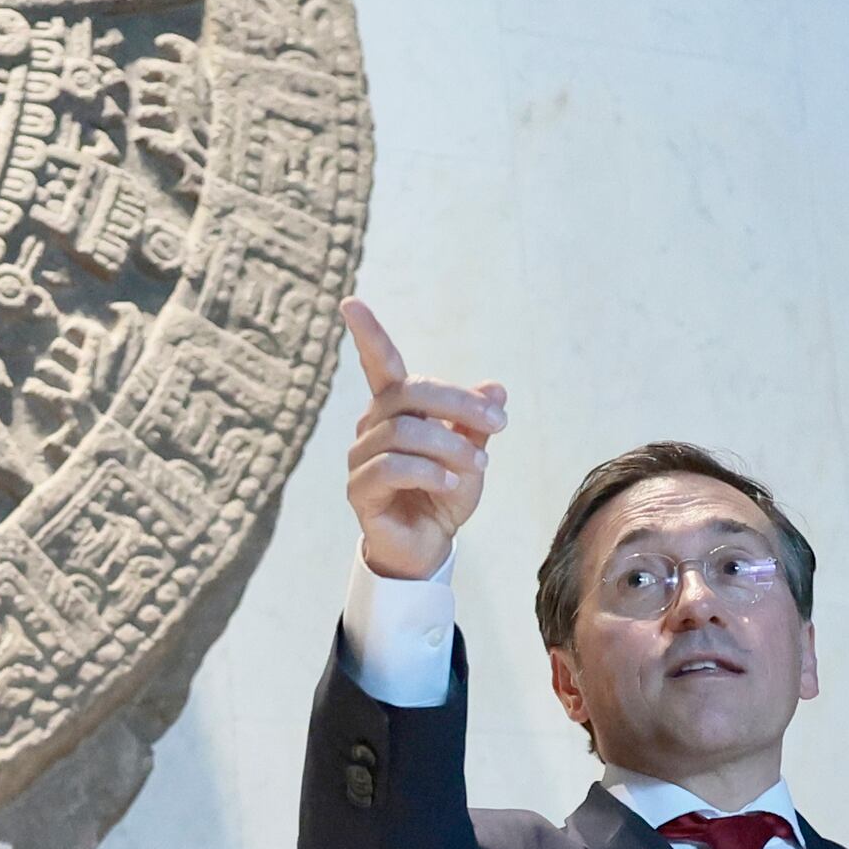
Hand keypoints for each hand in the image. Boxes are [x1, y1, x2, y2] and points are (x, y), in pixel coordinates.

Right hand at [340, 299, 506, 582]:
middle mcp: (371, 426)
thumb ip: (477, 422)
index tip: (350, 302)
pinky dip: (430, 472)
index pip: (378, 363)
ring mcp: (360, 458)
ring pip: (403, 432)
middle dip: (458, 403)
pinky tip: (451, 484)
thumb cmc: (444, 493)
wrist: (428, 545)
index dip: (366, 333)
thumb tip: (495, 386)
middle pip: (409, 392)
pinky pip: (392, 467)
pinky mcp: (360, 491)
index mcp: (395, 409)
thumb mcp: (471, 453)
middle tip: (499, 422)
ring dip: (450, 446)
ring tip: (479, 465)